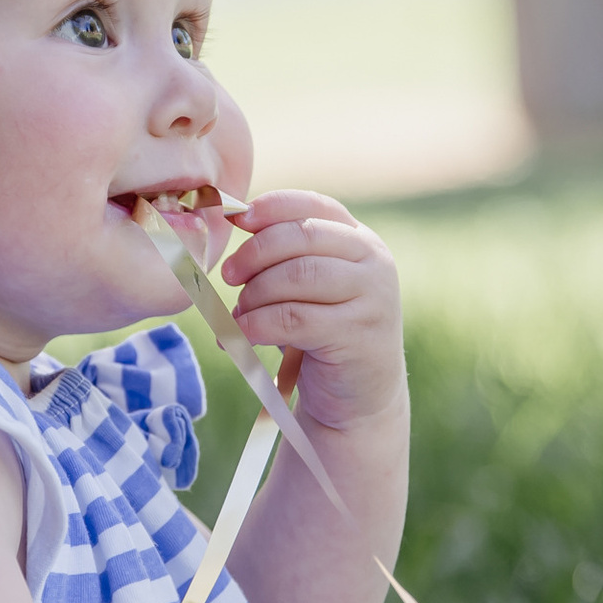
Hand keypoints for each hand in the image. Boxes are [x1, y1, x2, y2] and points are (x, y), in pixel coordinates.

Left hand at [219, 190, 403, 434]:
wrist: (359, 397)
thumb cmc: (323, 335)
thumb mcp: (308, 288)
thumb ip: (285, 256)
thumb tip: (234, 217)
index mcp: (360, 240)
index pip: (315, 205)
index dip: (272, 207)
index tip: (237, 218)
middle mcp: (373, 261)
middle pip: (302, 237)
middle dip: (255, 252)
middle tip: (228, 274)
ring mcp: (373, 297)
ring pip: (298, 276)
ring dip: (255, 293)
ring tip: (238, 313)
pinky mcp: (359, 334)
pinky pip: (295, 319)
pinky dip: (257, 324)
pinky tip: (239, 336)